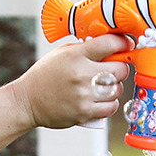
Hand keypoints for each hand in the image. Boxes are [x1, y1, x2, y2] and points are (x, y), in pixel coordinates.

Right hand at [12, 34, 133, 129]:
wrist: (28, 100)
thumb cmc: (46, 76)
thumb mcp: (62, 54)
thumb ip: (85, 50)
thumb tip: (111, 47)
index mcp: (75, 55)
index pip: (109, 44)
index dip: (123, 43)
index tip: (127, 45)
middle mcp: (82, 74)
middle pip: (120, 69)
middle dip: (120, 68)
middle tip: (114, 70)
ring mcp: (84, 94)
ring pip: (117, 89)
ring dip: (115, 87)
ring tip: (104, 86)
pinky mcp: (85, 112)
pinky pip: (111, 107)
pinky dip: (110, 103)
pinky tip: (102, 99)